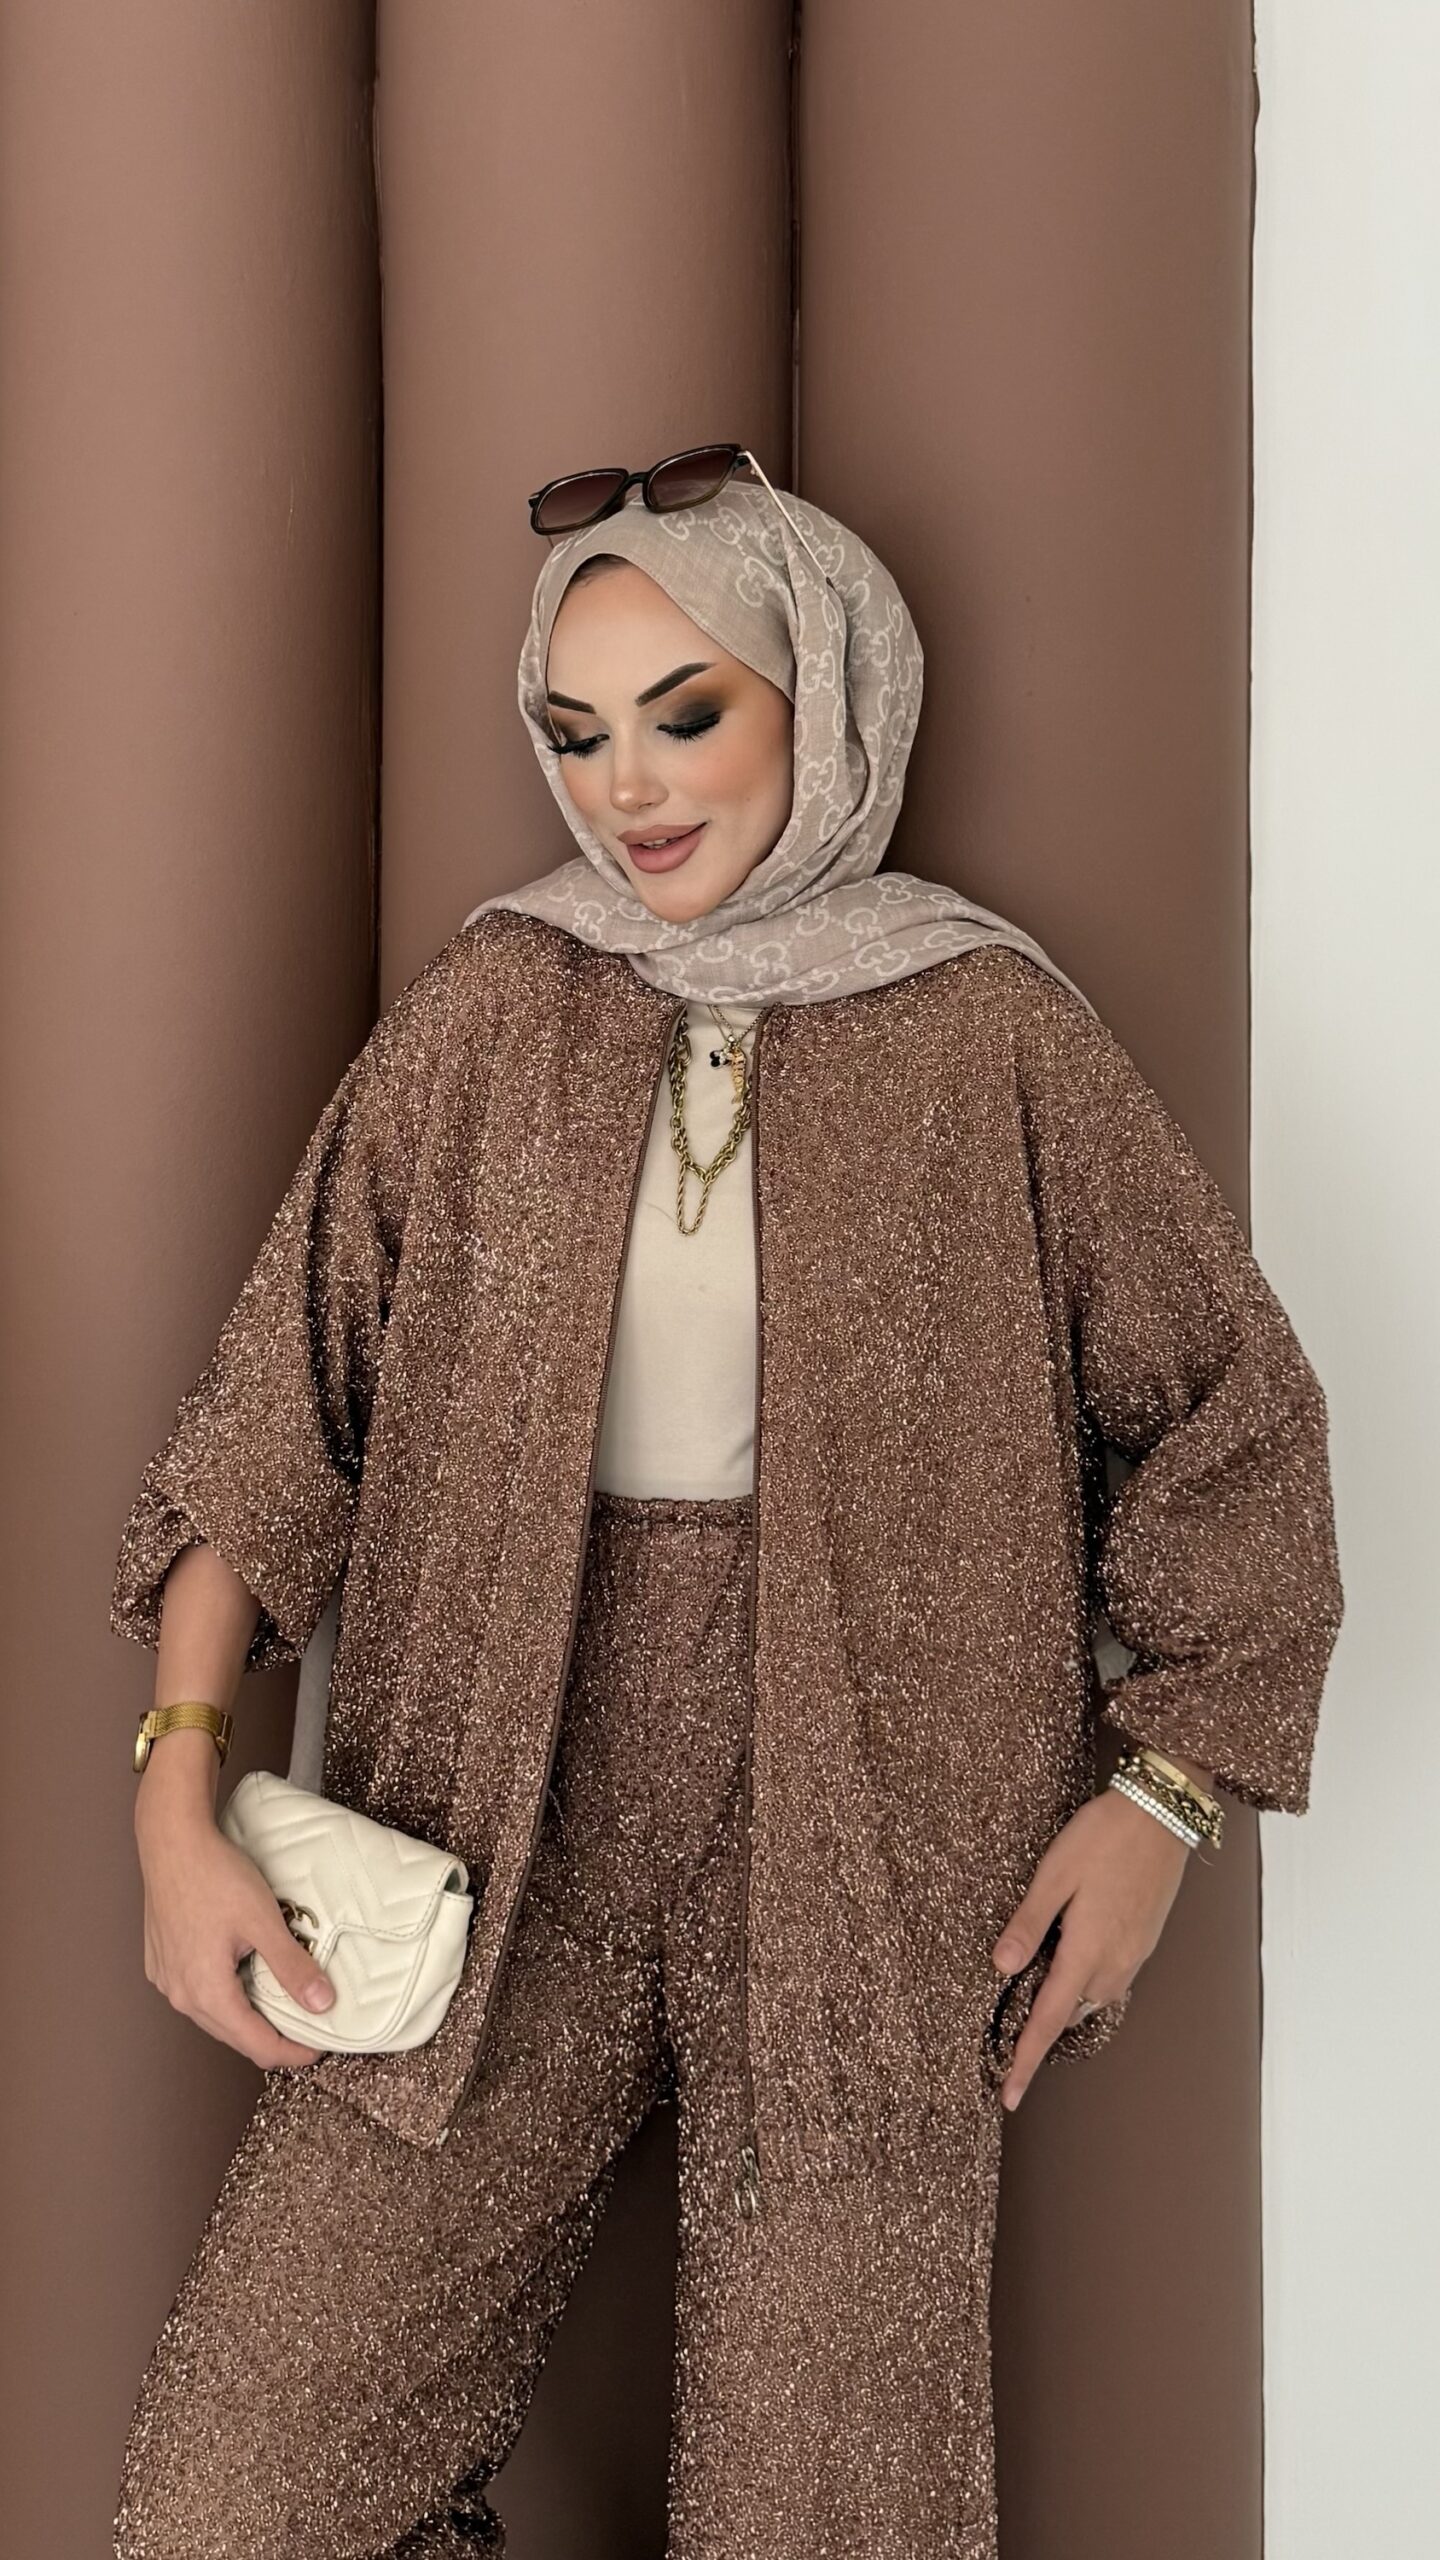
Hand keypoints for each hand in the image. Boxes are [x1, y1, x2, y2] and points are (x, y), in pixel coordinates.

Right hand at [135, 1778, 336, 2068]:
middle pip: (235, 2036)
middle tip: (307, 2027)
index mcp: (207, 1993)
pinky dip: (226, 1995)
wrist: (172, 1841)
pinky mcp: (161, 1963)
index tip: (319, 2047)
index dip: (292, 2052)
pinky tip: (245, 1975)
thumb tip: (322, 2004)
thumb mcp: (264, 1922)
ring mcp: (166, 1981)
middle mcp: (180, 1996)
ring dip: (248, 2016)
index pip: (257, 2046)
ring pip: (215, 2017)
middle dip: (272, 2037)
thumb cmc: (215, 1876)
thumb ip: (292, 1967)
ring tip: (281, 2000)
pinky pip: (198, 1994)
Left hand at [990, 1787, 1193, 2108]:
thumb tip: (1001, 1967)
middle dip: (1041, 2030)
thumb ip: (1028, 1923)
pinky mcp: (1144, 1940)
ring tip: (1035, 1996)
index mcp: (1087, 1951)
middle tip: (1008, 2034)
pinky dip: (1085, 1984)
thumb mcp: (1054, 1874)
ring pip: (1092, 1998)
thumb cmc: (1103, 1837)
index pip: (1048, 2021)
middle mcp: (1115, 1963)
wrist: (1162, 1813)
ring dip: (1064, 2004)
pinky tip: (1070, 1962)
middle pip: (1070, 2014)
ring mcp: (1134, 1953)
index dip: (1026, 2060)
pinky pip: (1110, 1979)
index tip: (1010, 2097)